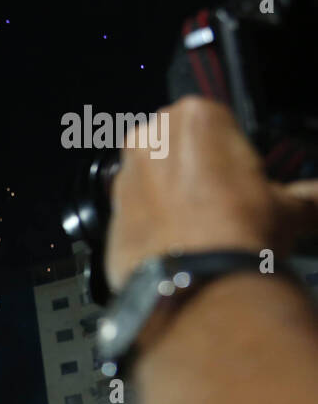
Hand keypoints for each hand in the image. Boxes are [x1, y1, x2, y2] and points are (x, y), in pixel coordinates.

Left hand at [105, 96, 317, 292]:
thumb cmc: (240, 234)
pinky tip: (175, 246)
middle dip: (196, 169)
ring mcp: (122, 176)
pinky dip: (152, 224)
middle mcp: (149, 138)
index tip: (244, 176)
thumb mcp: (291, 208)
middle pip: (177, 147)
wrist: (194, 286)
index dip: (233, 151)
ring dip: (171, 196)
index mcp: (196, 116)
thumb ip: (308, 195)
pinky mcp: (106, 213)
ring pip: (152, 178)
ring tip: (201, 230)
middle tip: (224, 203)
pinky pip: (135, 212)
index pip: (217, 122)